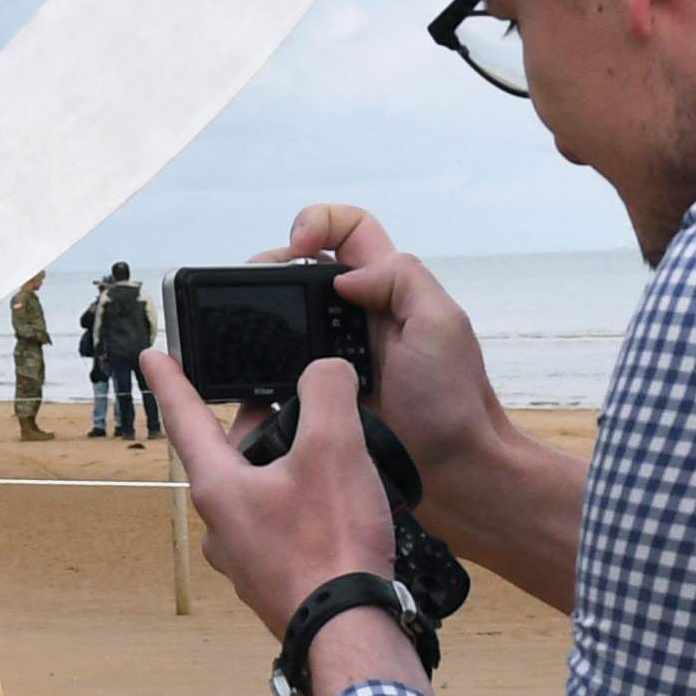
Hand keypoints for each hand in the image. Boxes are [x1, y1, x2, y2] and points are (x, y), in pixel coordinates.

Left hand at [145, 349, 407, 650]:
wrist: (350, 632)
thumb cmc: (332, 546)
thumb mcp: (334, 448)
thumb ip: (326, 391)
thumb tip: (326, 373)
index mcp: (219, 486)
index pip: (185, 418)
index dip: (171, 380)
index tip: (151, 356)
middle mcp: (220, 525)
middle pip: (229, 455)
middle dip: (256, 423)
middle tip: (288, 400)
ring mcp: (245, 558)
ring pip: (255, 491)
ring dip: (283, 464)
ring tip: (325, 450)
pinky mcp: (275, 579)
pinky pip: (278, 525)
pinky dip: (299, 502)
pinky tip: (337, 503)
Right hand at [272, 200, 589, 614]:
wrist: (452, 472)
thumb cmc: (453, 400)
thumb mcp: (441, 322)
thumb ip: (399, 279)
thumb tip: (342, 279)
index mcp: (390, 287)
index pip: (349, 229)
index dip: (319, 222)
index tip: (298, 247)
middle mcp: (359, 315)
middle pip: (304, 269)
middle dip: (273, 265)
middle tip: (253, 287)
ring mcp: (337, 356)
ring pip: (288, 317)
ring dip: (263, 312)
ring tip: (242, 323)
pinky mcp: (321, 394)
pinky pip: (283, 367)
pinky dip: (262, 361)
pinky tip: (246, 365)